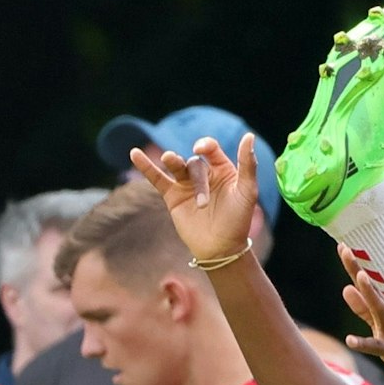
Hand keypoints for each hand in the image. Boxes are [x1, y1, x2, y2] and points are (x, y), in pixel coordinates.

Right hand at [129, 134, 258, 264]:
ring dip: (172, 161)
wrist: (220, 248)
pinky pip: (157, 178)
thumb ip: (248, 164)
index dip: (205, 145)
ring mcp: (186, 184)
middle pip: (194, 163)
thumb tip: (249, 135)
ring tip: (169, 159)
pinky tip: (134, 153)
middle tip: (203, 204)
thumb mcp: (247, 191)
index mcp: (222, 169)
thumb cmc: (238, 220)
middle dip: (198, 181)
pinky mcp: (172, 196)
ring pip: (176, 166)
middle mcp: (204, 174)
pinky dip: (145, 166)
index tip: (201, 149)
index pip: (210, 149)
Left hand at [339, 247, 383, 384]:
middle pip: (372, 290)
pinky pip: (377, 348)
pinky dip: (364, 344)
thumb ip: (363, 310)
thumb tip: (346, 288)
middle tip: (345, 249)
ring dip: (369, 295)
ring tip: (358, 278)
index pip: (367, 284)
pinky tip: (350, 341)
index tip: (342, 245)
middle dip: (358, 270)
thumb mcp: (383, 326)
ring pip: (379, 312)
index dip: (354, 266)